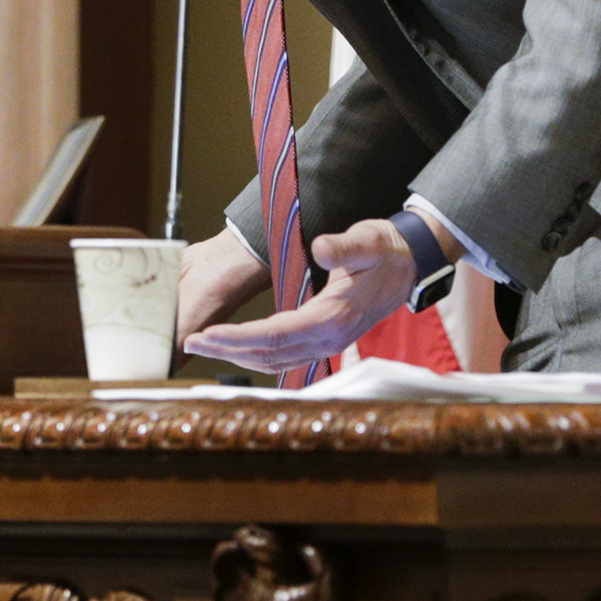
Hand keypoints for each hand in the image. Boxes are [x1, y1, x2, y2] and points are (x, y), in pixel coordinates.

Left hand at [179, 217, 419, 372]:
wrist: (411, 265)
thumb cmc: (386, 251)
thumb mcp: (369, 240)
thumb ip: (345, 246)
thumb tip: (322, 247)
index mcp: (333, 317)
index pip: (275, 335)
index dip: (238, 337)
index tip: (207, 334)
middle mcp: (329, 338)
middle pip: (268, 353)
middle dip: (226, 349)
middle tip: (190, 343)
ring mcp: (328, 343)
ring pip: (275, 359)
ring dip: (237, 355)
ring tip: (205, 346)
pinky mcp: (326, 340)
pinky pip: (285, 356)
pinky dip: (257, 355)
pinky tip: (238, 348)